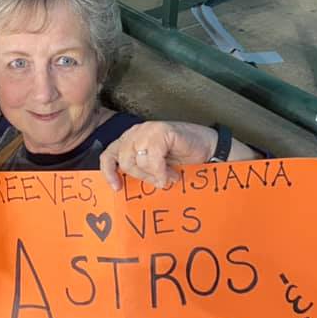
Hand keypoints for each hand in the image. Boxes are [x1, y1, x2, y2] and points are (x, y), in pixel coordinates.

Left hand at [99, 121, 219, 190]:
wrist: (208, 148)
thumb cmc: (181, 158)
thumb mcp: (154, 167)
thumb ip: (139, 170)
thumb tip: (123, 187)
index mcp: (130, 140)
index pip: (109, 155)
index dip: (109, 172)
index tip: (117, 188)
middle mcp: (135, 133)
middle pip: (124, 161)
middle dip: (142, 177)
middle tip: (159, 181)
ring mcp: (147, 130)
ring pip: (137, 161)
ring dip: (154, 175)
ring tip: (169, 176)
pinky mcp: (161, 131)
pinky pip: (152, 158)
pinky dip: (161, 171)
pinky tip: (171, 174)